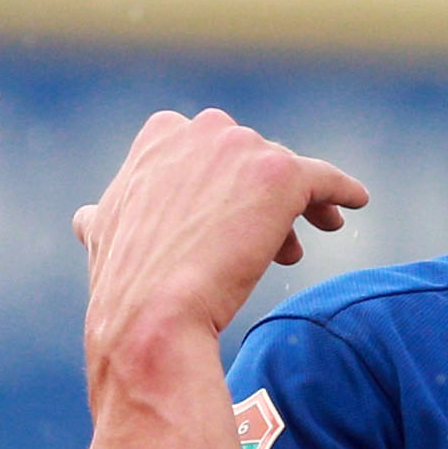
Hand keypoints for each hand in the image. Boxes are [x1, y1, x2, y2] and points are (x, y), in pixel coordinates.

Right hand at [72, 110, 367, 386]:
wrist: (152, 319)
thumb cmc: (128, 288)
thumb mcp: (105, 238)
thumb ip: (107, 216)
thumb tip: (91, 219)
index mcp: (159, 136)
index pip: (210, 153)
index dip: (221, 190)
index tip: (225, 224)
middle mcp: (202, 130)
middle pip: (249, 163)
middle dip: (255, 204)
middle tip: (264, 249)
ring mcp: (242, 148)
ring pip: (284, 177)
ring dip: (289, 211)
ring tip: (289, 253)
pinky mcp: (281, 175)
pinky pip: (323, 179)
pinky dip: (342, 190)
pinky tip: (356, 203)